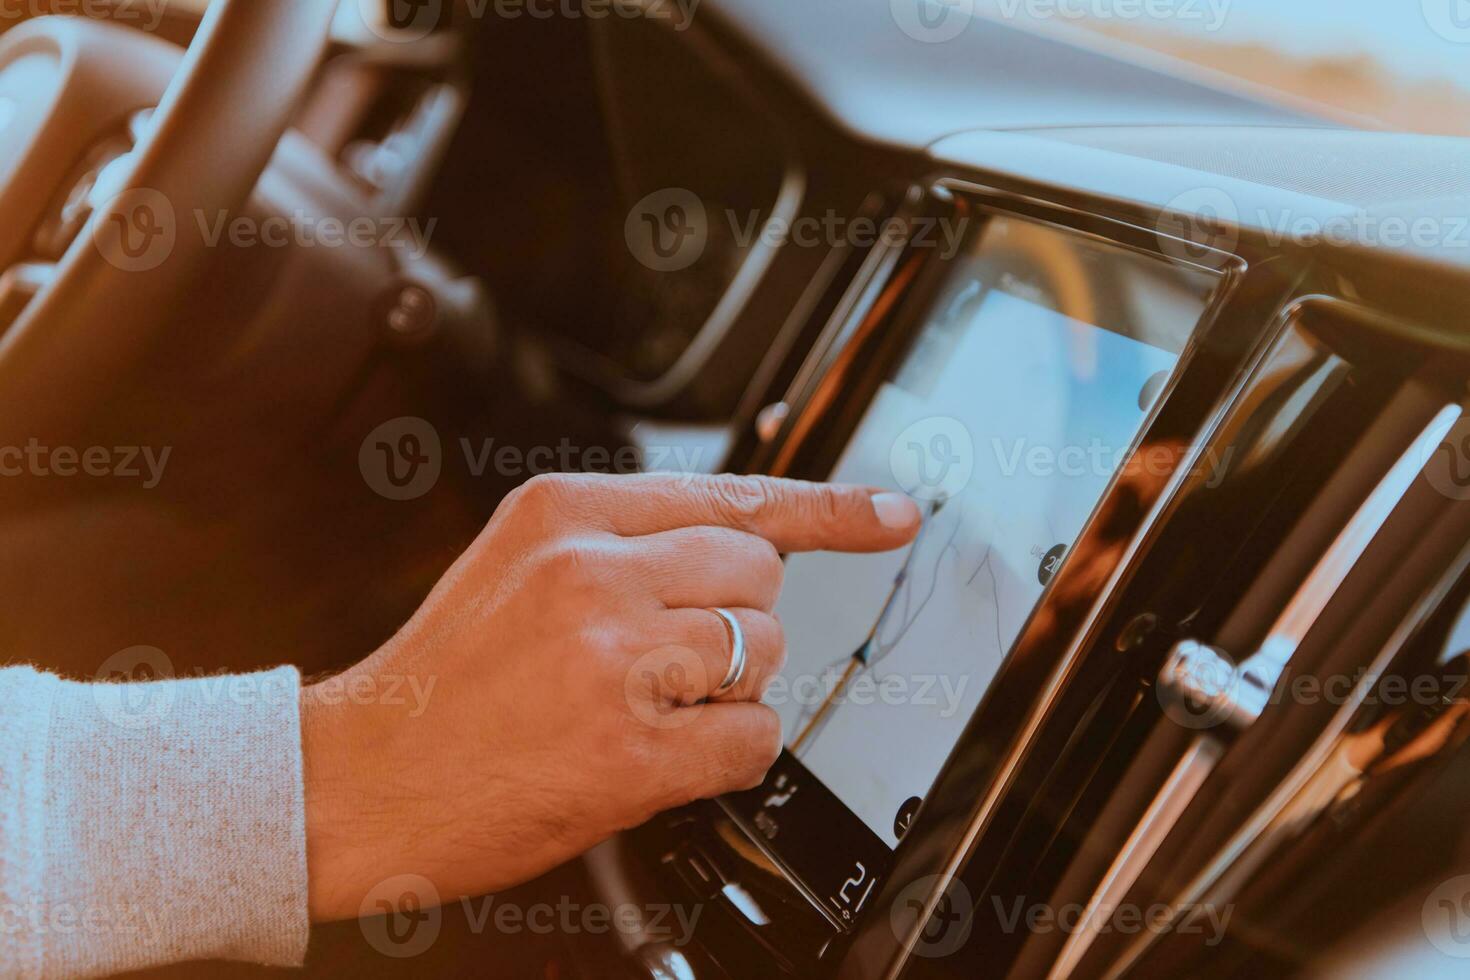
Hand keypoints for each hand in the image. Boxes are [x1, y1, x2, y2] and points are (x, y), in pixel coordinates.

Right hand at [300, 472, 920, 920]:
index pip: (732, 495)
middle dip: (737, 623)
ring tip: (645, 708)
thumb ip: (619, 544)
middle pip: (760, 574)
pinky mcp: (631, 751)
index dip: (830, 509)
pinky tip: (657, 756)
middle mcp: (593, 573)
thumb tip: (738, 548)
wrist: (357, 779)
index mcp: (565, 514)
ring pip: (762, 653)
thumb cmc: (441, 682)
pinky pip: (750, 740)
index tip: (894, 514)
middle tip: (671, 662)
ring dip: (727, 690)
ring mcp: (615, 662)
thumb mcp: (514, 567)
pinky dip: (725, 755)